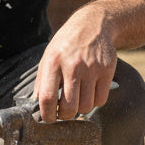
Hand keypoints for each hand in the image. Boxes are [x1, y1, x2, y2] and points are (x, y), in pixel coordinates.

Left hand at [33, 3, 116, 121]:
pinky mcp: (107, 70)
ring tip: (77, 99)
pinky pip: (101, 100)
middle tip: (63, 112)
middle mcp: (73, 66)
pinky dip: (94, 102)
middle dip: (65, 116)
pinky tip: (89, 93)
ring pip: (86, 106)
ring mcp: (92, 68)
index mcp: (53, 62)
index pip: (47, 97)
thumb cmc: (66, 44)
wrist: (93, 24)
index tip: (48, 119)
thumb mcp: (48, 56)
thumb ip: (42, 81)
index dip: (46, 114)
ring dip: (80, 109)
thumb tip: (36, 106)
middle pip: (69, 107)